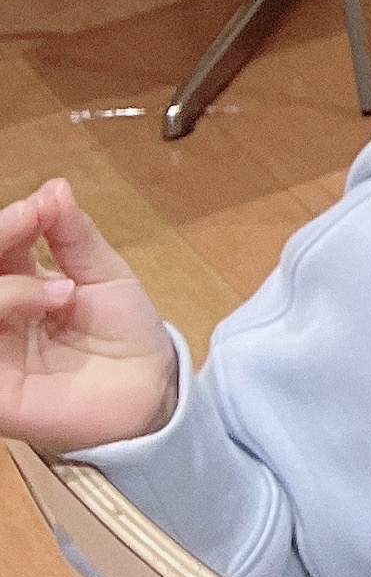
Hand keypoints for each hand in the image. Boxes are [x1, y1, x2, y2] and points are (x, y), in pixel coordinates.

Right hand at [0, 181, 176, 454]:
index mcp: (17, 286)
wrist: (150, 389)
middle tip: (29, 222)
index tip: (37, 207)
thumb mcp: (103, 275)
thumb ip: (73, 236)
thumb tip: (53, 188)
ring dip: (6, 289)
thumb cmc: (123, 332)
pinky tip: (34, 308)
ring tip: (62, 291)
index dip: (8, 224)